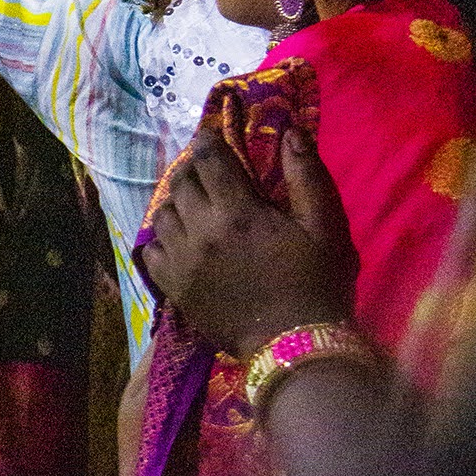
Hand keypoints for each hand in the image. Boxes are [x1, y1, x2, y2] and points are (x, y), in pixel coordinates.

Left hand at [140, 124, 357, 358]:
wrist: (295, 344)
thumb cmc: (316, 283)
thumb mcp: (323, 226)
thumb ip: (305, 175)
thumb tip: (289, 130)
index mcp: (239, 212)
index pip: (208, 159)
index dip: (207, 141)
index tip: (212, 138)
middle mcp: (202, 230)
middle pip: (180, 183)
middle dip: (191, 169)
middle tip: (205, 171)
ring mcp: (183, 260)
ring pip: (162, 214)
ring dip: (176, 202)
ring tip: (193, 204)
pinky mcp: (173, 287)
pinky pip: (152, 251)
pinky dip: (162, 239)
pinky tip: (180, 239)